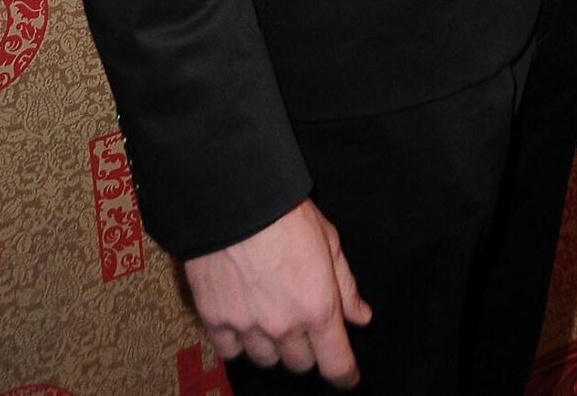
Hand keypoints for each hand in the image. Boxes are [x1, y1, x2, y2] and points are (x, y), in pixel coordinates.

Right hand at [184, 200, 370, 386]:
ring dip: (273, 346)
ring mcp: (247, 326)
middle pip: (300, 364)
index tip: (347, 377)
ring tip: (272, 317)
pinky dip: (239, 342)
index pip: (336, 364)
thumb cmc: (286, 212)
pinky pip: (230, 351)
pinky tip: (244, 321)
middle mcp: (283, 325)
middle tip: (303, 324)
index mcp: (317, 307)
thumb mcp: (329, 240)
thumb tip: (361, 317)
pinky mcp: (216, 319)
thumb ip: (346, 285)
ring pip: (266, 360)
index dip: (345, 375)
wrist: (235, 198)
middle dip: (307, 349)